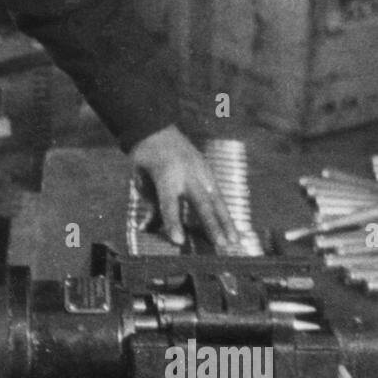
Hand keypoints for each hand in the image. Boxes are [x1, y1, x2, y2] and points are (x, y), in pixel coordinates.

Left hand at [129, 125, 239, 250]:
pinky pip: (219, 196)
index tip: (179, 241)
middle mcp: (187, 174)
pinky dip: (226, 213)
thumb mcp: (142, 182)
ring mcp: (201, 171)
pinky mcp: (209, 172)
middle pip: (201, 204)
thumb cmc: (147, 161)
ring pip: (216, 200)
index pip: (170, 204)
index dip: (174, 223)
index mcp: (166, 177)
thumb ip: (150, 206)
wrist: (157, 131)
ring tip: (234, 241)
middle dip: (212, 226)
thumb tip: (147, 230)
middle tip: (221, 245)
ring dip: (226, 223)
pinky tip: (232, 229)